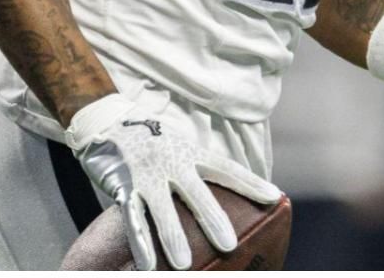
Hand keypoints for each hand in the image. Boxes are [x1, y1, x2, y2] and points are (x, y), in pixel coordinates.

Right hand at [66, 87, 281, 268]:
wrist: (110, 121)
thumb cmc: (154, 143)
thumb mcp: (182, 150)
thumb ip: (201, 172)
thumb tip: (234, 199)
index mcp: (192, 154)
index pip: (226, 169)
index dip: (250, 183)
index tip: (274, 197)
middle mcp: (173, 163)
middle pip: (197, 193)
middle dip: (213, 219)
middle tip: (230, 244)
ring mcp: (148, 176)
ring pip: (163, 210)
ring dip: (174, 238)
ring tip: (184, 264)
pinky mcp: (125, 186)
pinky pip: (133, 218)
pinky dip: (140, 242)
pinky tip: (147, 265)